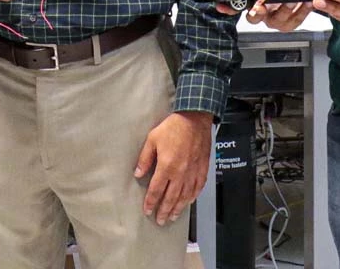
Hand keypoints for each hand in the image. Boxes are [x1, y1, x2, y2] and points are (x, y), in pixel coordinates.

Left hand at [134, 111, 212, 225]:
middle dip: (164, 210)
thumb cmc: (173, 127)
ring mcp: (192, 172)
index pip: (156, 190)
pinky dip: (193, 197)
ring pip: (185, 196)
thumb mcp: (152, 139)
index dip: (151, 202)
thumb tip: (138, 173)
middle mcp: (180, 173)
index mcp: (166, 167)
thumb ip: (145, 159)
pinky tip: (189, 202)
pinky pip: (198, 187)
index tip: (148, 210)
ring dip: (178, 208)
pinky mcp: (202, 168)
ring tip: (172, 216)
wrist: (195, 118)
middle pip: (171, 197)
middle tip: (160, 220)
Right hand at [214, 0, 313, 31]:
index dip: (229, 8)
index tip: (224, 6)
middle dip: (258, 13)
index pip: (236, 8)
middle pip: (255, 19)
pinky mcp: (292, 22)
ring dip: (285, 10)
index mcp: (252, 4)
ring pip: (278, 20)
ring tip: (292, 0)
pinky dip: (302, 12)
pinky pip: (296, 20)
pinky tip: (307, 2)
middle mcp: (262, 14)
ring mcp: (277, 20)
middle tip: (261, 6)